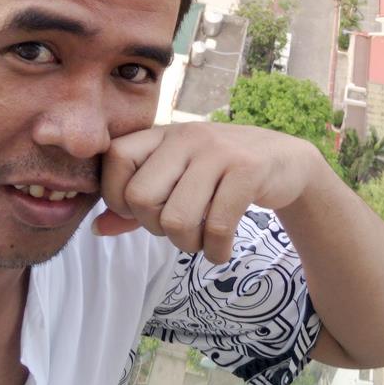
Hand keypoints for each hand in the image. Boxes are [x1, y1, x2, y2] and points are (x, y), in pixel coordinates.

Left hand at [92, 122, 320, 262]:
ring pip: (177, 219)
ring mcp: (219, 151)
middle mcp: (188, 136)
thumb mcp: (179, 177)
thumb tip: (97, 228)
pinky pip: (217, 226)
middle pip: (141, 197)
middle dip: (155, 228)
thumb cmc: (222, 172)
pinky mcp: (248, 171)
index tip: (141, 211)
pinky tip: (222, 249)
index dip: (117, 195)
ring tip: (203, 239)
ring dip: (188, 245)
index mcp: (166, 134)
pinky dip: (216, 250)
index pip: (116, 158)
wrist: (286, 160)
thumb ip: (137, 202)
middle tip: (178, 227)